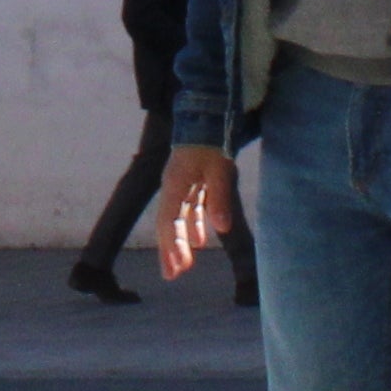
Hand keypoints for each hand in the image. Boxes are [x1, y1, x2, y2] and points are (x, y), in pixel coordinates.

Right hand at [150, 143, 243, 275]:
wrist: (208, 115)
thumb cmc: (212, 141)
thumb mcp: (219, 169)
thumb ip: (219, 198)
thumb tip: (222, 229)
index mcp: (175, 185)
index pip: (168, 221)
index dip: (170, 246)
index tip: (174, 269)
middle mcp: (173, 186)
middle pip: (168, 223)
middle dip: (170, 249)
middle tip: (172, 275)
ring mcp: (181, 184)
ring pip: (178, 217)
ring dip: (181, 240)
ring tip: (184, 265)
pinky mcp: (192, 180)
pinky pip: (189, 208)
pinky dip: (194, 224)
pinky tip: (201, 240)